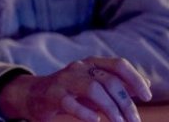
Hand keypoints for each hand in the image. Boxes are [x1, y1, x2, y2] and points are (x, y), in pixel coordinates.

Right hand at [0, 57, 151, 121]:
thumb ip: (116, 84)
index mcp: (90, 64)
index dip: (135, 79)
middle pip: (109, 81)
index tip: (147, 97)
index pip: (119, 64)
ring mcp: (63, 80)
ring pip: (93, 89)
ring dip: (111, 108)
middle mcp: (78, 68)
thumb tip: (145, 85)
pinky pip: (71, 103)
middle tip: (133, 121)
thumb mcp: (94, 85)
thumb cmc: (69, 92)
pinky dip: (86, 113)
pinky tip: (94, 119)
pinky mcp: (52, 95)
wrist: (32, 95)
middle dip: (125, 103)